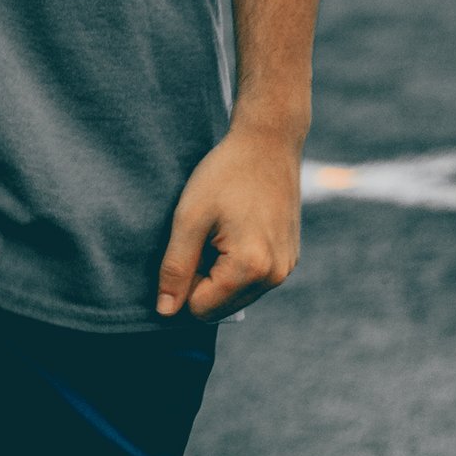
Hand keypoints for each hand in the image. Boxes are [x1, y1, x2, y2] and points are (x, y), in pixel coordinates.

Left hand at [157, 118, 304, 321]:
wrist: (269, 142)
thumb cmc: (225, 174)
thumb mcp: (189, 217)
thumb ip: (175, 268)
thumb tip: (165, 312)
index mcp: (250, 267)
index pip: (199, 308)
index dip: (184, 280)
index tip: (191, 242)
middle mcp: (274, 276)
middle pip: (219, 307)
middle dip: (203, 279)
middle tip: (206, 235)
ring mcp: (285, 269)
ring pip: (235, 296)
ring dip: (220, 273)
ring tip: (223, 230)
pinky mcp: (289, 259)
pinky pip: (252, 281)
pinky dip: (237, 264)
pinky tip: (238, 228)